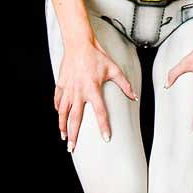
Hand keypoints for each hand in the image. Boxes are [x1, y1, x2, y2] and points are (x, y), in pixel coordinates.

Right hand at [54, 36, 137, 151]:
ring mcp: (68, 89)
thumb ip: (124, 84)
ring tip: (64, 137)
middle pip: (75, 118)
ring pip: (63, 112)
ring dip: (62, 126)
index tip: (106, 138)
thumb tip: (134, 97)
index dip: (104, 126)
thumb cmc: (97, 55)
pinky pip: (58, 100)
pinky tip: (59, 115)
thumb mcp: (113, 68)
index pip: (100, 112)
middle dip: (74, 135)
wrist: (79, 44)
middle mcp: (79, 92)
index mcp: (93, 89)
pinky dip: (58, 109)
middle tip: (72, 149)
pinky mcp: (61, 84)